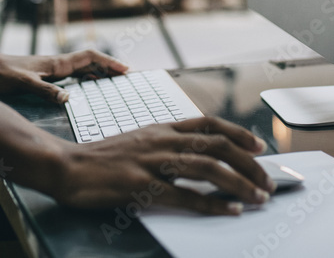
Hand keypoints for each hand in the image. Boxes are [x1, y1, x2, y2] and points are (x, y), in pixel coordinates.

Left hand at [0, 49, 127, 101]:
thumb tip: (68, 99)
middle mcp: (58, 64)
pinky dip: (86, 77)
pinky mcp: (46, 74)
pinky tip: (87, 85)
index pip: (89, 58)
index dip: (109, 62)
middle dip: (109, 66)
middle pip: (90, 61)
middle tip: (127, 76)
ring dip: (99, 71)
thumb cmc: (3, 75)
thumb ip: (45, 91)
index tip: (126, 69)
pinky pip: (73, 74)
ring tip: (114, 81)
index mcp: (57, 64)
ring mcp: (52, 68)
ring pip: (82, 67)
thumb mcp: (24, 84)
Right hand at [51, 116, 273, 214]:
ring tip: (258, 197)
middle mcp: (160, 140)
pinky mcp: (141, 184)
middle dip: (248, 163)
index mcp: (160, 128)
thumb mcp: (136, 141)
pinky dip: (212, 204)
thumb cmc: (100, 159)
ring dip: (239, 183)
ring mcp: (151, 161)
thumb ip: (163, 146)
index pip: (207, 123)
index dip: (237, 133)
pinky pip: (185, 195)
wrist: (66, 166)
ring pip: (207, 167)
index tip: (259, 146)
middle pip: (215, 144)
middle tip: (267, 180)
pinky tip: (229, 210)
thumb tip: (194, 159)